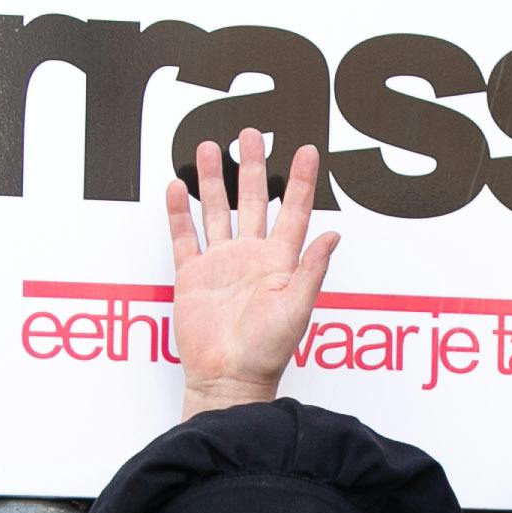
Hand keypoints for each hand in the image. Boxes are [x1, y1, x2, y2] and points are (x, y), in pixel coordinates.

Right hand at [168, 130, 336, 413]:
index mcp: (279, 262)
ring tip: (208, 148)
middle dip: (251, 165)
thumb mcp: (297, 309)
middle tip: (250, 133)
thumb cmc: (266, 352)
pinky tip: (177, 188)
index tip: (307, 151)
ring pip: (216, 211)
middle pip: (251, 200)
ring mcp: (220, 264)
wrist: (228, 379)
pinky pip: (185, 237)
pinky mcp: (192, 277)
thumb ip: (312, 270)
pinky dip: (180, 213)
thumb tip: (334, 236)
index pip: (293, 211)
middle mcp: (250, 257)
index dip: (300, 181)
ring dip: (213, 180)